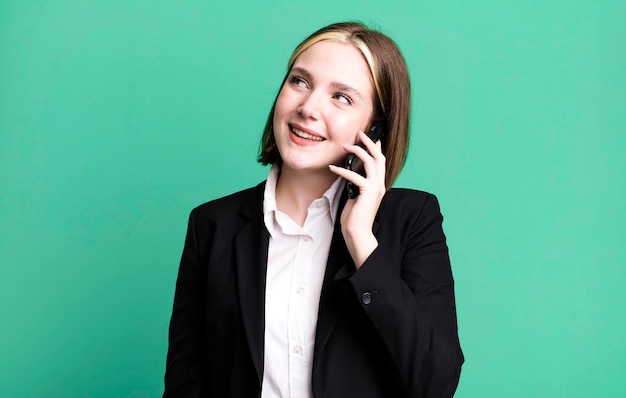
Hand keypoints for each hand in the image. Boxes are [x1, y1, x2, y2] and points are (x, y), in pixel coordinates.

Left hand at [329, 131, 386, 268]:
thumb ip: (356, 185)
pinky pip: (355, 176)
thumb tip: (350, 174)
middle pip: (379, 157)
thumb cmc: (354, 219)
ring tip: (345, 147)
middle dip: (369, 143)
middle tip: (359, 133)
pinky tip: (332, 168)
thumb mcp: (356, 197)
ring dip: (358, 151)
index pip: (381, 162)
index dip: (376, 148)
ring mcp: (375, 188)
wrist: (358, 234)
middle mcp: (380, 185)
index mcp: (378, 186)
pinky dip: (343, 170)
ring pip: (371, 162)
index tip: (371, 138)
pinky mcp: (368, 192)